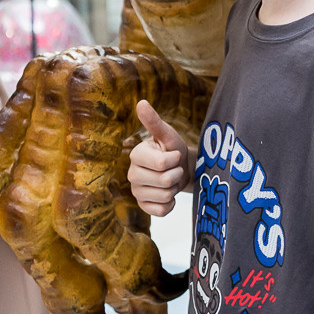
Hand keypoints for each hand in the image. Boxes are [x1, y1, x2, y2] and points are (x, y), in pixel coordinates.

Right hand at [127, 99, 190, 216]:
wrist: (181, 169)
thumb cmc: (173, 149)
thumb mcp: (168, 135)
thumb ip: (154, 122)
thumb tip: (141, 102)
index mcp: (136, 155)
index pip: (163, 163)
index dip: (175, 159)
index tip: (174, 155)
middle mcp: (132, 174)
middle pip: (165, 181)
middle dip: (176, 174)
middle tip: (174, 169)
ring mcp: (136, 192)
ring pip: (164, 196)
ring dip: (174, 189)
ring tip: (171, 180)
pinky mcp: (143, 206)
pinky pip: (161, 211)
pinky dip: (170, 204)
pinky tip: (168, 195)